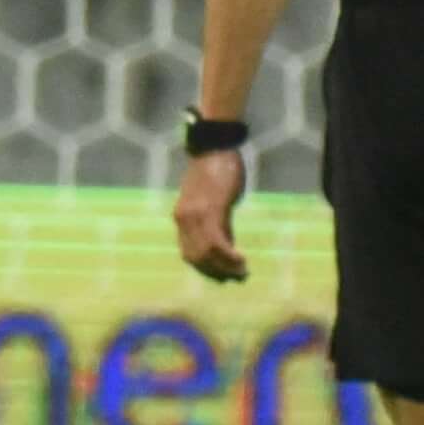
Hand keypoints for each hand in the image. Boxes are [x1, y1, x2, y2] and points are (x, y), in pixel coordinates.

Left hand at [173, 146, 247, 283]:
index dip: (206, 269)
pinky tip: (241, 260)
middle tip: (236, 278)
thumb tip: (227, 245)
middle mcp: (183, 220)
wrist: (214, 146)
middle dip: (216, 272)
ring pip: (206, 254)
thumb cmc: (216, 170)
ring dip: (225, 267)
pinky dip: (228, 256)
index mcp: (181, 218)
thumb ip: (217, 222)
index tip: (223, 276)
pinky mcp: (211, 210)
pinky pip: (217, 242)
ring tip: (242, 272)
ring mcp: (195, 215)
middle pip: (196, 258)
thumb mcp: (213, 200)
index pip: (188, 253)